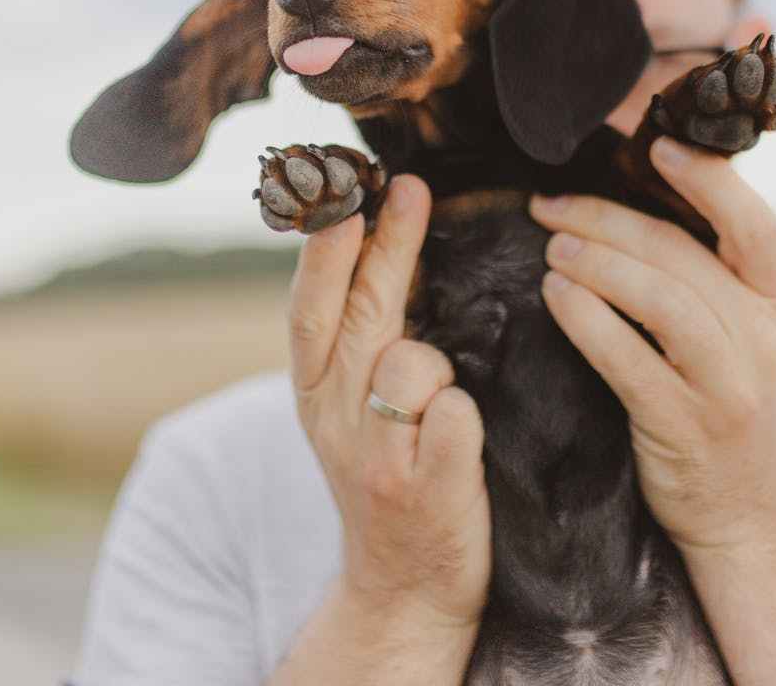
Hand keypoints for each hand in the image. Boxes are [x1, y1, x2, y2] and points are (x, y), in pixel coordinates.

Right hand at [286, 175, 490, 634]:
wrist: (405, 588)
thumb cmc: (393, 475)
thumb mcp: (353, 406)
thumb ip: (361, 335)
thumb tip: (377, 232)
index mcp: (314, 392)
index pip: (310, 307)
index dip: (326, 247)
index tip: (348, 187)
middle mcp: (334, 419)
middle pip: (359, 316)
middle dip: (383, 246)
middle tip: (409, 188)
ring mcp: (378, 456)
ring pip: (412, 364)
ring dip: (437, 364)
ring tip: (441, 403)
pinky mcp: (425, 489)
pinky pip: (455, 415)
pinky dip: (464, 414)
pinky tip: (462, 437)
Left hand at [530, 136, 775, 556]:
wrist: (751, 517)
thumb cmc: (728, 406)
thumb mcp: (744, 336)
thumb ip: (708, 276)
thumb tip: (637, 197)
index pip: (756, 225)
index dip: (709, 181)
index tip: (656, 147)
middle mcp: (761, 339)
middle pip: (684, 255)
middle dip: (610, 218)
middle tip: (551, 202)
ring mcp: (727, 385)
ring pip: (661, 301)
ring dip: (597, 263)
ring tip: (550, 245)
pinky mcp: (685, 426)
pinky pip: (631, 362)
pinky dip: (588, 321)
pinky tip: (556, 297)